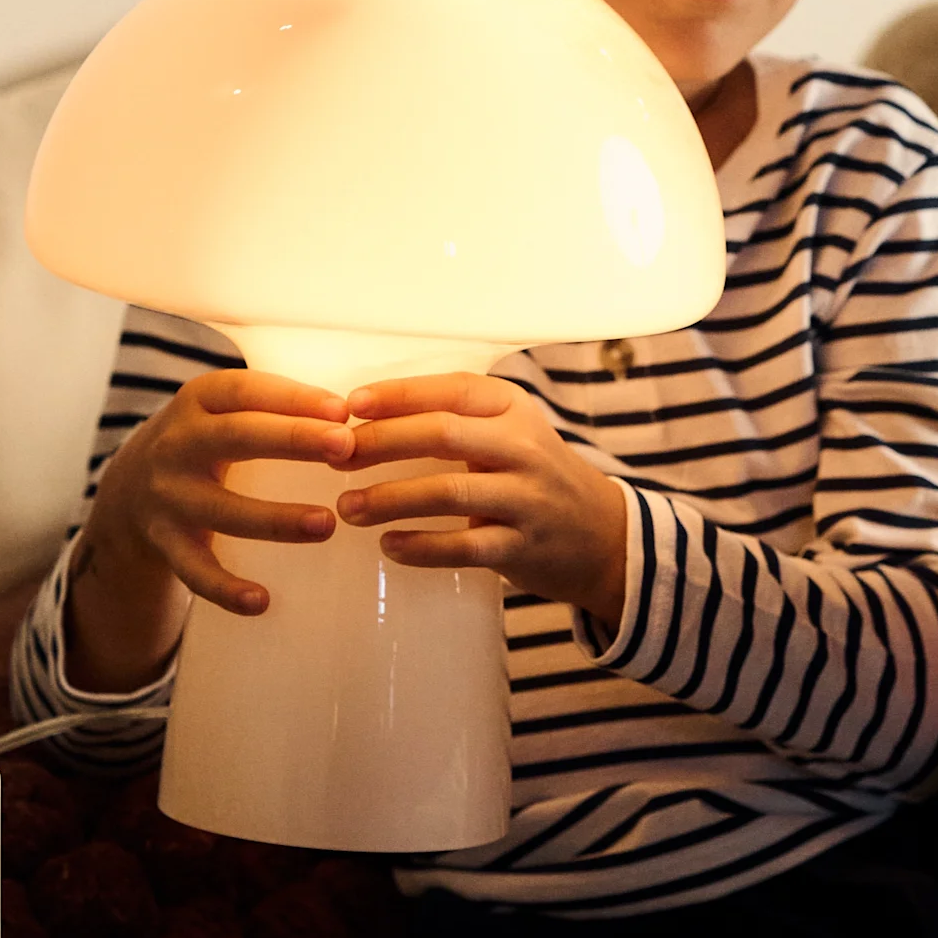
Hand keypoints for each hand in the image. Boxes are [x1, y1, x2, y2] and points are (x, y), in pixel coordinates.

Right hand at [67, 371, 353, 691]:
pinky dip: (225, 589)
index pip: (246, 390)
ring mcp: (168, 495)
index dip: (294, 398)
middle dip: (292, 440)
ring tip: (327, 524)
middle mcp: (178, 443)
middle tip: (347, 447)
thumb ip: (279, 405)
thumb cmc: (209, 439)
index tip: (344, 410)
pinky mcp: (164, 541)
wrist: (129, 486)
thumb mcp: (228, 408)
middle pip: (236, 437)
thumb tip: (357, 414)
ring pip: (222, 509)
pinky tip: (262, 602)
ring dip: (275, 519)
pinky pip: (195, 570)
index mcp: (199, 400)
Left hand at [337, 374, 629, 626]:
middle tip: (336, 456)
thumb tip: (362, 418)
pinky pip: (465, 547)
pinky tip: (388, 546)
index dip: (398, 395)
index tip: (350, 405)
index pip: (451, 390)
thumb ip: (454, 419)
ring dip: (390, 498)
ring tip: (348, 508)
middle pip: (443, 434)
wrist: (601, 533)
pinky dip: (421, 547)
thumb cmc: (531, 475)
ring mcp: (526, 497)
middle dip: (382, 442)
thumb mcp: (508, 431)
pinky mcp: (523, 546)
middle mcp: (523, 446)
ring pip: (449, 492)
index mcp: (513, 409)